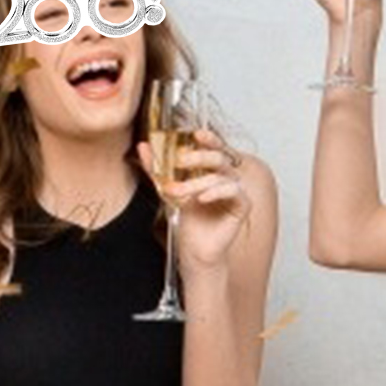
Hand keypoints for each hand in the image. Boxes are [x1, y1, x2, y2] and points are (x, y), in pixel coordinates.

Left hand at [141, 127, 251, 271]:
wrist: (194, 251)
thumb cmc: (187, 222)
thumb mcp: (167, 190)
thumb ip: (156, 168)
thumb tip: (143, 146)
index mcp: (211, 171)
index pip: (214, 148)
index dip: (209, 139)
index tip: (196, 134)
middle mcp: (225, 178)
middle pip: (218, 158)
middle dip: (198, 157)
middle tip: (180, 161)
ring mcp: (235, 191)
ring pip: (221, 176)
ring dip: (197, 182)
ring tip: (179, 192)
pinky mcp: (242, 206)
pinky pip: (234, 191)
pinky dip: (217, 192)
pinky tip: (202, 198)